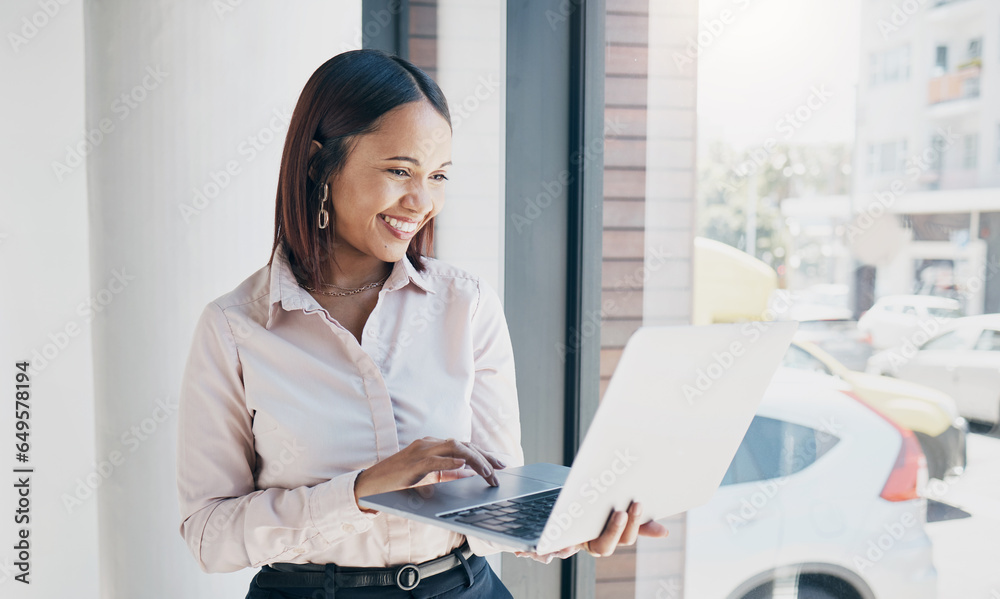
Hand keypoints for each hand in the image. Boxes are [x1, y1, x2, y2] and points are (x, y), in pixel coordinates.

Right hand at [353, 437, 505, 511]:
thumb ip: (444, 473)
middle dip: (485, 456)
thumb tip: (464, 474)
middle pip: (464, 444)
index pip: (463, 445)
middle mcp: (428, 443)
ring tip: (488, 472)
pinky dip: (451, 461)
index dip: (483, 453)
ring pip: (455, 448)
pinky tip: (464, 465)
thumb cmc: (396, 482)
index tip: (499, 463)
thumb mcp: (426, 477)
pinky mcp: (413, 463)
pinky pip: (436, 460)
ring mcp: (421, 451)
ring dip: (475, 460)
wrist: (370, 484)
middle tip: (501, 468)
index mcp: (432, 446)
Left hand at [514, 501, 668, 562]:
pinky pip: (539, 549)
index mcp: (605, 537)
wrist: (564, 502)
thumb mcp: (614, 511)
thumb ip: (637, 524)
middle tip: (619, 511)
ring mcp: (569, 542)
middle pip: (602, 547)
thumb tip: (664, 532)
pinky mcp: (548, 540)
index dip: (628, 527)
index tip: (633, 506)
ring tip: (562, 545)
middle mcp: (588, 543)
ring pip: (568, 551)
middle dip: (611, 531)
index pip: (621, 539)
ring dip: (563, 549)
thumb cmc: (593, 507)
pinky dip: (530, 551)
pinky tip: (521, 551)